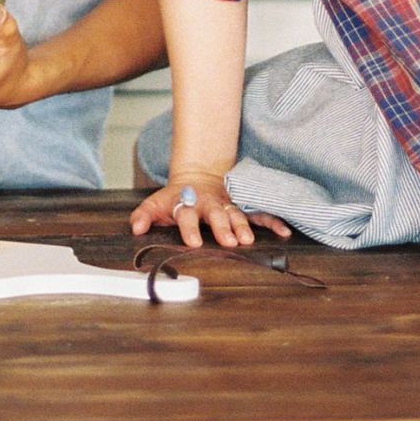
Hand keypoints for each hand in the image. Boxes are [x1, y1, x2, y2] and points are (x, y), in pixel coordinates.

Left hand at [129, 169, 290, 250]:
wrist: (197, 177)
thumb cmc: (175, 198)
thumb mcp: (156, 203)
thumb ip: (144, 215)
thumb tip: (135, 229)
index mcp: (188, 204)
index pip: (187, 216)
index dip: (189, 229)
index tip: (193, 243)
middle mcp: (209, 204)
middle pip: (216, 215)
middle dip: (223, 227)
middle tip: (229, 241)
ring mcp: (227, 205)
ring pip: (237, 215)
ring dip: (243, 226)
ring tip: (249, 240)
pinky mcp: (241, 207)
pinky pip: (258, 214)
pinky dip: (272, 221)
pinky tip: (284, 232)